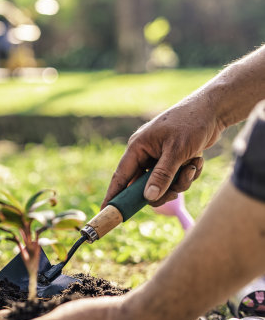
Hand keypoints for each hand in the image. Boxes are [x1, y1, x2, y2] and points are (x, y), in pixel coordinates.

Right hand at [102, 97, 223, 207]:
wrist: (213, 110)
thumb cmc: (191, 123)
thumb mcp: (176, 151)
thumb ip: (162, 176)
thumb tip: (149, 198)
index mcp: (137, 147)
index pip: (121, 176)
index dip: (113, 194)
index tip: (106, 210)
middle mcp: (145, 153)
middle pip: (144, 186)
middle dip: (163, 190)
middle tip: (174, 192)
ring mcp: (159, 157)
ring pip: (163, 184)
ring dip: (180, 181)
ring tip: (193, 166)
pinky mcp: (173, 160)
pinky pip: (176, 178)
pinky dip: (188, 174)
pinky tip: (197, 160)